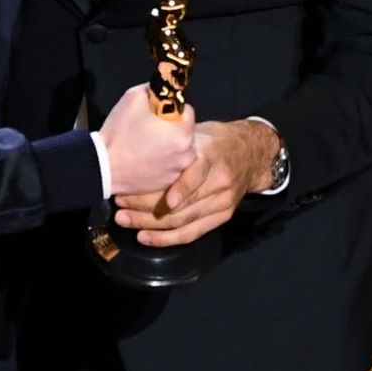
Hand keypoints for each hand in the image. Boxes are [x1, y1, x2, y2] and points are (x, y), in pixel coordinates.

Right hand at [97, 85, 200, 196]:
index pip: (187, 111)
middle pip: (185, 132)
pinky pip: (171, 165)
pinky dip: (162, 161)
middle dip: (171, 128)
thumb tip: (163, 89)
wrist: (103, 166)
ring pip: (179, 149)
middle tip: (149, 129)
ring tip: (146, 145)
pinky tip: (145, 158)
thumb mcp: (134, 97)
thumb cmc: (118, 133)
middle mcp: (187, 154)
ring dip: (168, 145)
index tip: (156, 113)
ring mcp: (178, 171)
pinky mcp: (168, 182)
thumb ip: (155, 90)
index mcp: (183, 132)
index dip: (171, 108)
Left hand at [113, 119, 278, 246]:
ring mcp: (222, 202)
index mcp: (212, 155)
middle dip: (146, 206)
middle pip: (182, 202)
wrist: (251, 154)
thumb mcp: (197, 131)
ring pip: (183, 220)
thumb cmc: (215, 140)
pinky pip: (191, 233)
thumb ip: (174, 140)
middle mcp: (220, 181)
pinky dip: (166, 238)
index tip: (148, 192)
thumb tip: (138, 139)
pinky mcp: (221, 217)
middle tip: (120, 205)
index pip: (195, 174)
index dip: (176, 187)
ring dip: (150, 223)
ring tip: (124, 220)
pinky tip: (145, 237)